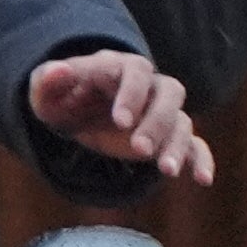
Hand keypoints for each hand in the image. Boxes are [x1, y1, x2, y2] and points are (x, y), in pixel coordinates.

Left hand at [26, 49, 217, 188]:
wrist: (75, 111)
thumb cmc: (61, 97)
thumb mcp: (45, 91)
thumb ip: (47, 80)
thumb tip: (57, 71)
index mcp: (120, 67)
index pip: (136, 72)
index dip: (132, 94)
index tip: (120, 121)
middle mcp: (148, 86)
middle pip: (168, 93)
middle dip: (156, 121)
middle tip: (139, 149)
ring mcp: (160, 111)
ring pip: (181, 120)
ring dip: (176, 144)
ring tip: (166, 171)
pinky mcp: (166, 136)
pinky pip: (194, 144)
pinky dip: (200, 159)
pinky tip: (202, 179)